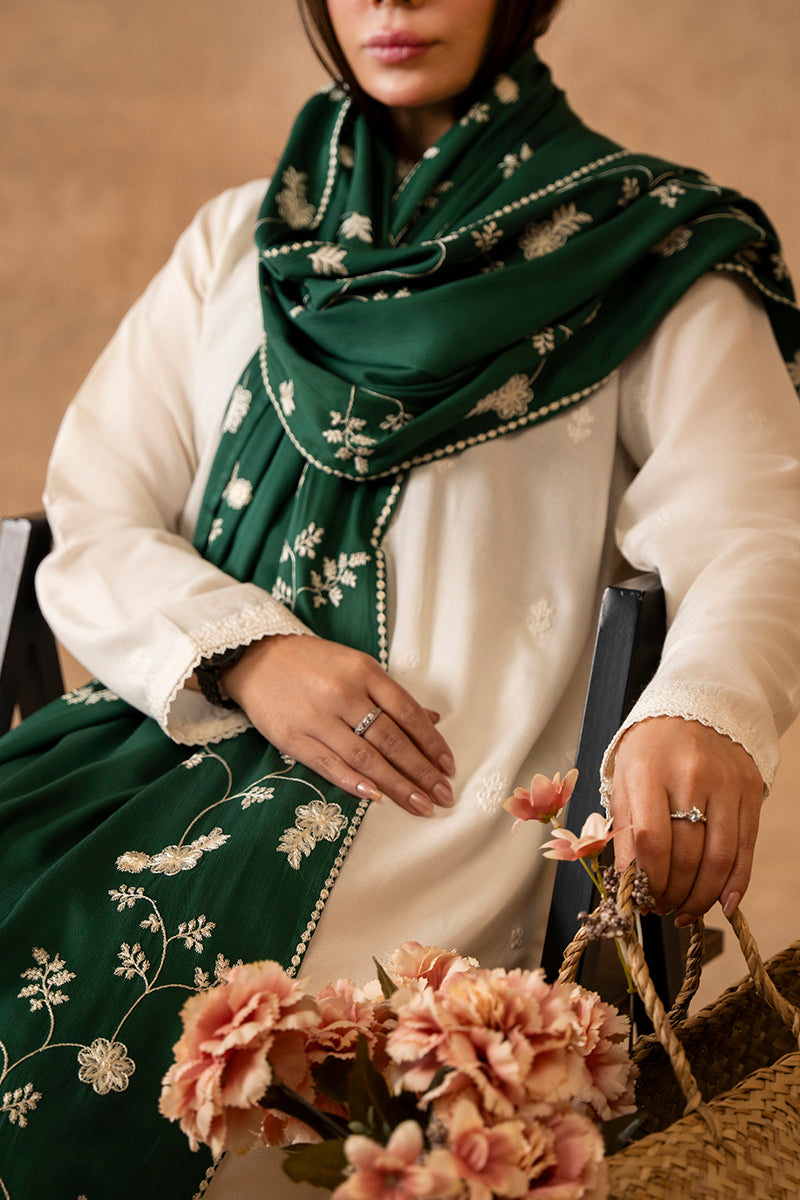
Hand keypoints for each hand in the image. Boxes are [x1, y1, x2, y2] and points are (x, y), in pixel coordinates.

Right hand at [223, 634, 455, 817]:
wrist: (255, 656)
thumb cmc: (313, 663)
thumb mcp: (356, 666)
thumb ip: (392, 696)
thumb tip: (433, 720)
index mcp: (364, 671)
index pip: (407, 712)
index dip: (431, 743)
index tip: (448, 767)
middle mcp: (343, 693)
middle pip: (390, 739)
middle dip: (420, 771)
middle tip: (442, 796)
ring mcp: (316, 717)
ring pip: (364, 757)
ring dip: (396, 785)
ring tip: (419, 805)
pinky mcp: (292, 737)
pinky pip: (329, 764)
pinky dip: (355, 782)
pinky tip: (377, 797)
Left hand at [609, 717, 762, 924]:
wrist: (694, 708)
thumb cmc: (650, 751)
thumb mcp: (623, 779)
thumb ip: (624, 830)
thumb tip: (628, 884)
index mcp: (648, 770)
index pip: (652, 840)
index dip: (649, 881)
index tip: (642, 899)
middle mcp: (690, 776)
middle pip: (688, 855)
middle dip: (673, 894)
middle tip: (662, 909)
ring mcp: (725, 784)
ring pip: (720, 859)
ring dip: (702, 897)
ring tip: (685, 911)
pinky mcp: (750, 791)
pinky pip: (745, 849)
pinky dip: (735, 885)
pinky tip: (721, 904)